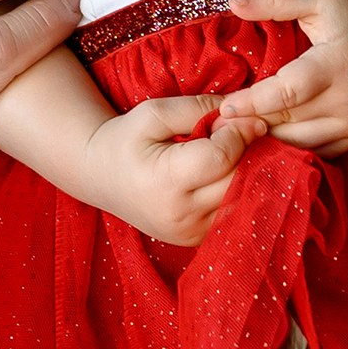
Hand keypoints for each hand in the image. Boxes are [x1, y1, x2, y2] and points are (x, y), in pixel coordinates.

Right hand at [76, 92, 266, 247]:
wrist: (99, 176)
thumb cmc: (125, 139)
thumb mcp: (154, 113)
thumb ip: (198, 108)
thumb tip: (243, 114)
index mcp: (165, 181)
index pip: (221, 158)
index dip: (239, 133)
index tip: (242, 117)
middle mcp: (179, 215)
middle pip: (237, 181)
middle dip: (248, 153)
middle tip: (242, 132)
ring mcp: (188, 233)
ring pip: (241, 201)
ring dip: (247, 174)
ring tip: (234, 152)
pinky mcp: (195, 240)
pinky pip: (231, 215)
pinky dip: (236, 192)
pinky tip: (226, 173)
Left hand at [217, 0, 347, 154]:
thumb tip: (232, 3)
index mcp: (339, 64)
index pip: (287, 94)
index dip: (252, 103)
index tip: (224, 107)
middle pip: (290, 124)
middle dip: (254, 126)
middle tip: (220, 126)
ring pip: (303, 145)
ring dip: (271, 141)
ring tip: (241, 134)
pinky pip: (320, 153)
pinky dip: (294, 148)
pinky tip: (271, 139)